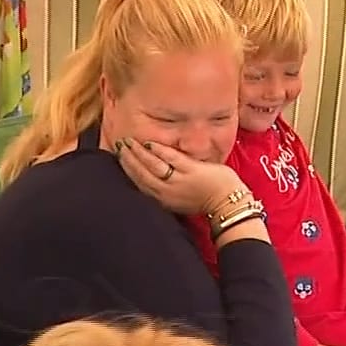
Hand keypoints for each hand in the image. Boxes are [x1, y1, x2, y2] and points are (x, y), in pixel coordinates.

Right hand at [115, 138, 242, 216]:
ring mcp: (178, 181)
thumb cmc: (204, 200)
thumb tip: (153, 175)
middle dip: (128, 158)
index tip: (118, 157)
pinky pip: (170, 158)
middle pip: (141, 173)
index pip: (138, 183)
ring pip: (152, 165)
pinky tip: (149, 143)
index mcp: (162, 200)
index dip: (127, 169)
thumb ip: (165, 189)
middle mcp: (166, 192)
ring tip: (130, 141)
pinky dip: (158, 150)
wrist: (226, 204)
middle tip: (120, 145)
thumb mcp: (178, 199)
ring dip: (138, 152)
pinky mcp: (190, 171)